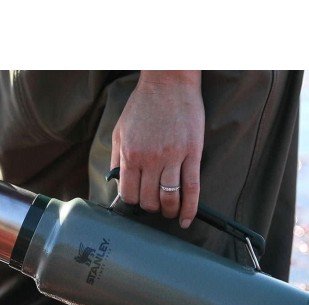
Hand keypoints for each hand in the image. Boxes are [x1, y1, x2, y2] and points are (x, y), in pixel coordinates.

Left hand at [111, 71, 204, 228]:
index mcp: (130, 154)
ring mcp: (173, 157)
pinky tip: (186, 219)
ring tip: (170, 212)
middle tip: (155, 206)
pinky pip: (192, 188)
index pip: (129, 194)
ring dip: (169, 211)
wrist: (168, 81)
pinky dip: (190, 208)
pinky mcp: (192, 153)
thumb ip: (117, 158)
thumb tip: (116, 183)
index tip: (139, 202)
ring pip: (170, 198)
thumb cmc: (143, 105)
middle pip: (149, 200)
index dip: (133, 203)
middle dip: (151, 208)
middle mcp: (150, 158)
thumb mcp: (120, 130)